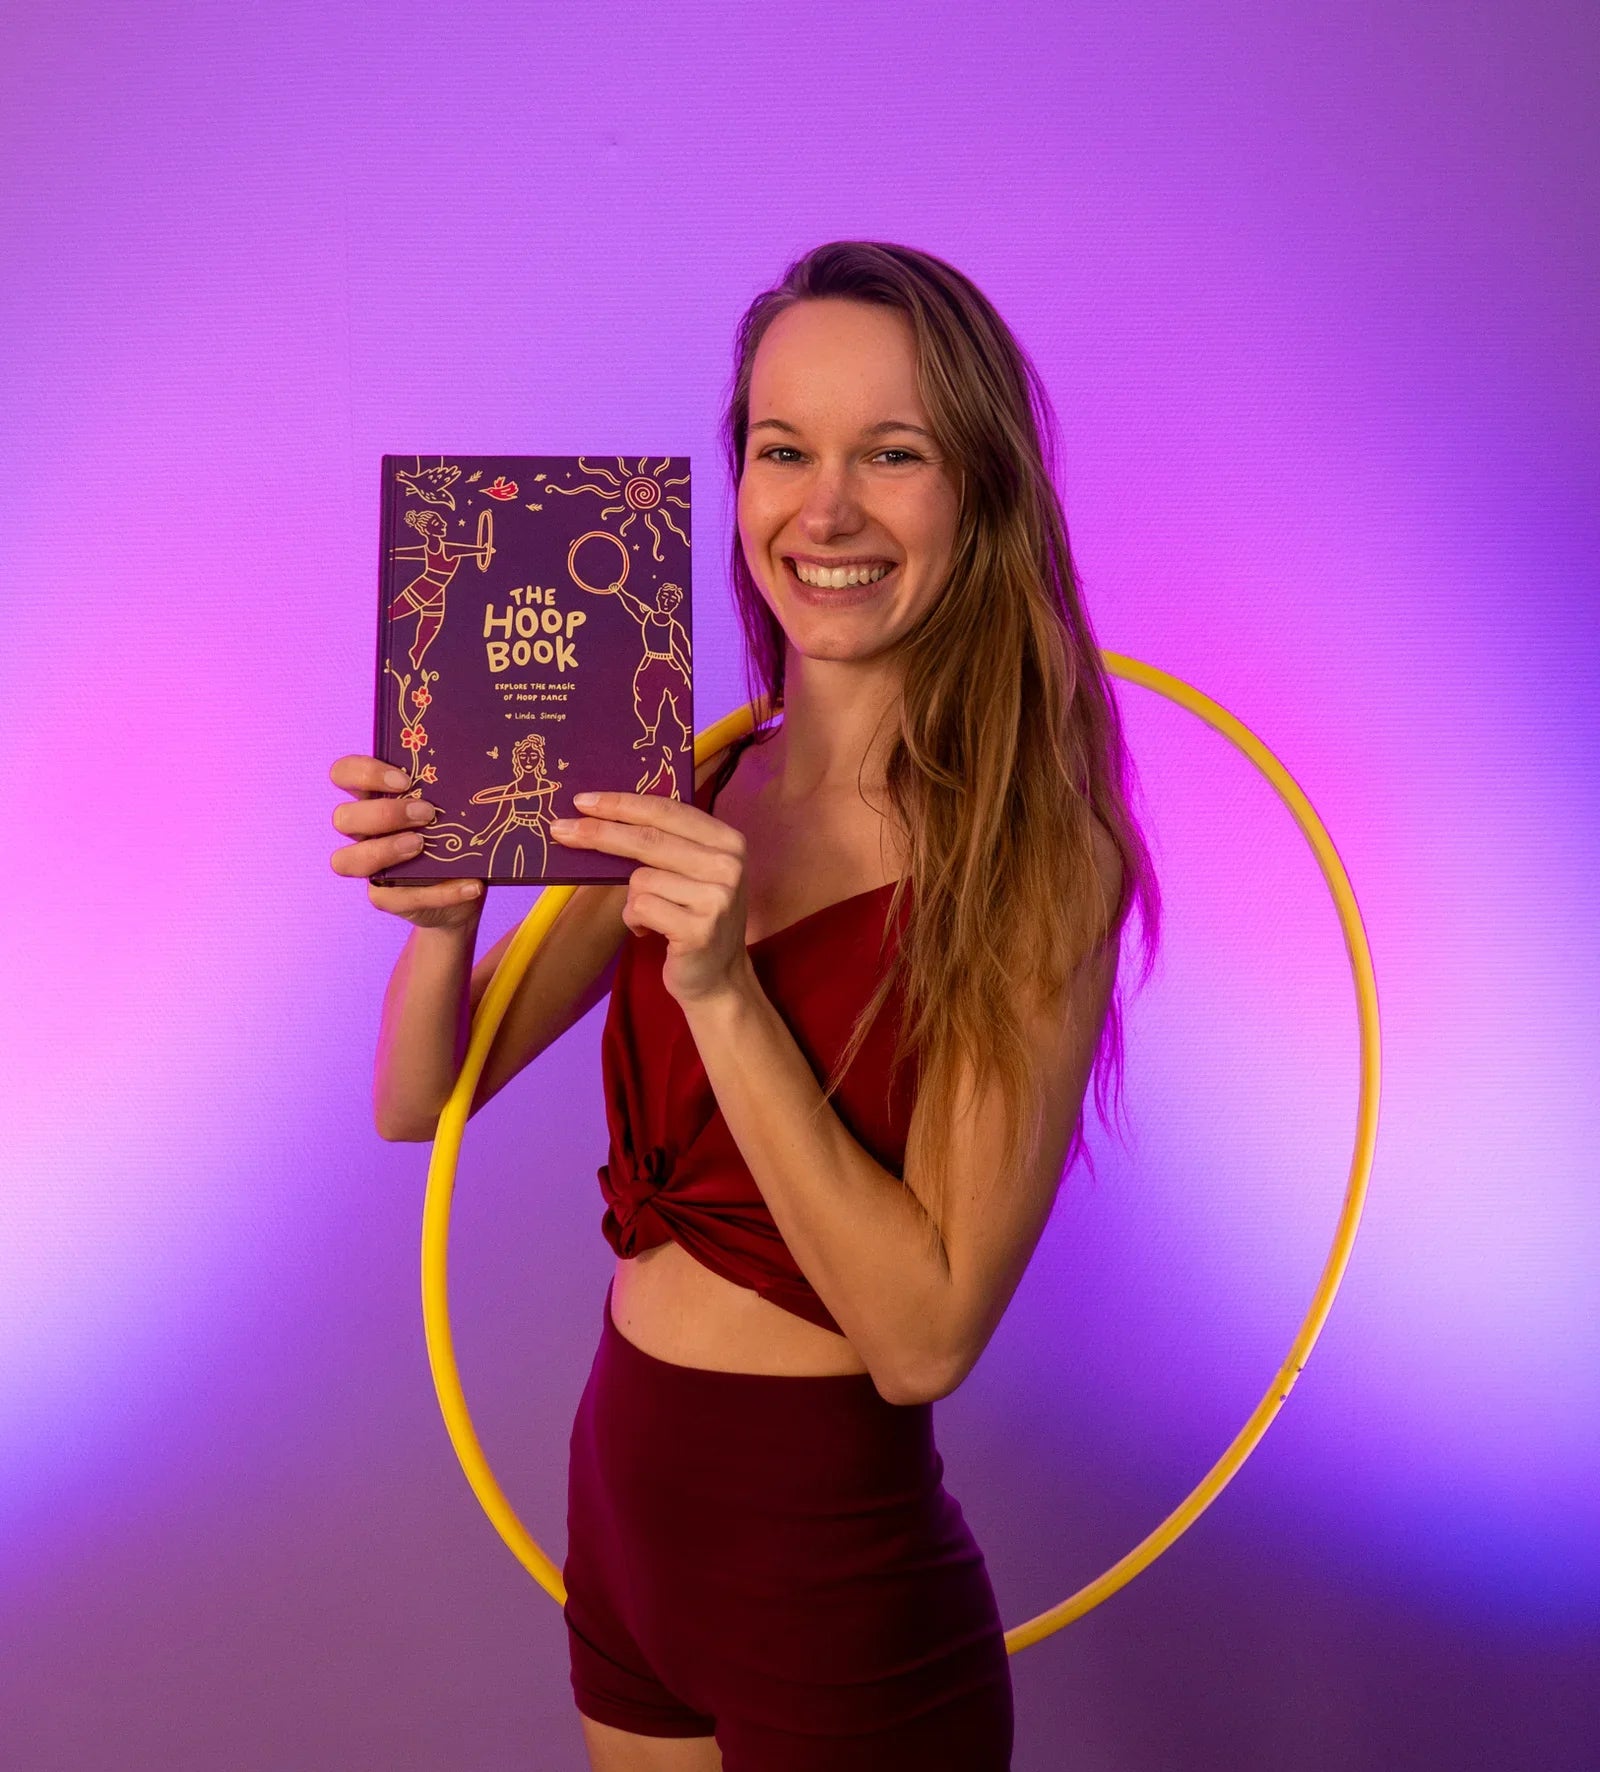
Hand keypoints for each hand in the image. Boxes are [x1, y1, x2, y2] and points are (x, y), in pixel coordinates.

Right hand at [328, 754, 485, 929]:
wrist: (470, 884)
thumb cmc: (457, 833)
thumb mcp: (456, 808)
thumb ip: (450, 791)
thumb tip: (468, 776)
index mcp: (374, 799)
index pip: (344, 774)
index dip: (364, 773)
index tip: (404, 780)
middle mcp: (364, 832)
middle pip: (342, 818)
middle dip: (384, 813)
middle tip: (427, 813)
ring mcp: (370, 867)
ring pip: (345, 861)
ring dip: (385, 850)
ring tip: (423, 845)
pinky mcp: (386, 898)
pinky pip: (399, 898)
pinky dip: (440, 892)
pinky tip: (472, 885)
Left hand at [551, 790, 749, 1005]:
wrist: (718, 979)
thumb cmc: (693, 919)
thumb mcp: (690, 873)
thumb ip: (663, 844)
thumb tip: (598, 816)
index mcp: (728, 841)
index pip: (667, 811)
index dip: (622, 803)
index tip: (583, 801)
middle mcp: (728, 865)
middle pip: (648, 839)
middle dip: (599, 833)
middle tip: (560, 829)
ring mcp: (717, 897)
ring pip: (640, 879)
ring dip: (632, 900)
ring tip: (652, 916)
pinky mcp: (699, 929)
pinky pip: (640, 908)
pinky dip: (634, 920)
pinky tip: (650, 931)